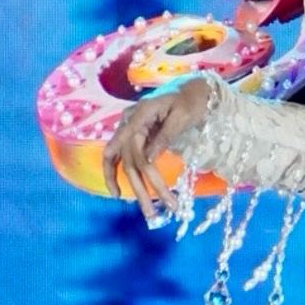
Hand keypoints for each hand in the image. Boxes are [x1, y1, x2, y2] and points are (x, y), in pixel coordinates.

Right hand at [102, 76, 213, 221]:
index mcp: (141, 112)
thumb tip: (150, 158)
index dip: (141, 165)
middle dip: (145, 187)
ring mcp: (127, 130)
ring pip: (125, 164)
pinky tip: (117, 194)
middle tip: (159, 212)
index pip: (133, 142)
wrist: (189, 91)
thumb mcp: (182, 116)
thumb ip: (166, 135)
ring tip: (148, 213)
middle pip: (132, 159)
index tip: (152, 185)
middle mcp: (128, 121)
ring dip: (135, 189)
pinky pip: (117, 159)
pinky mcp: (130, 138)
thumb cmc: (189, 101)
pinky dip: (114, 175)